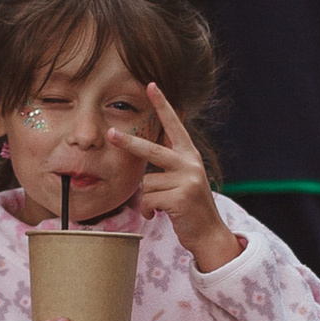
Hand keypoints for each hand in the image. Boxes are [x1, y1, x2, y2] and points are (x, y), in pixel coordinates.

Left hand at [113, 84, 231, 263]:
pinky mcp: (182, 196)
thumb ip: (170, 163)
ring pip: (147, 183)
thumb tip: (145, 151)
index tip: (151, 85)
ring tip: (162, 207)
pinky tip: (161, 215)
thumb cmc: (190, 207)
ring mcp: (187, 179)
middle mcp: (190, 163)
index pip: (174, 125)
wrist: (209, 234)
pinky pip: (149, 200)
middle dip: (129, 142)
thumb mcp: (184, 179)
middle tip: (110, 133)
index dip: (162, 105)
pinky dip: (149, 211)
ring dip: (148, 199)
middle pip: (151, 150)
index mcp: (189, 155)